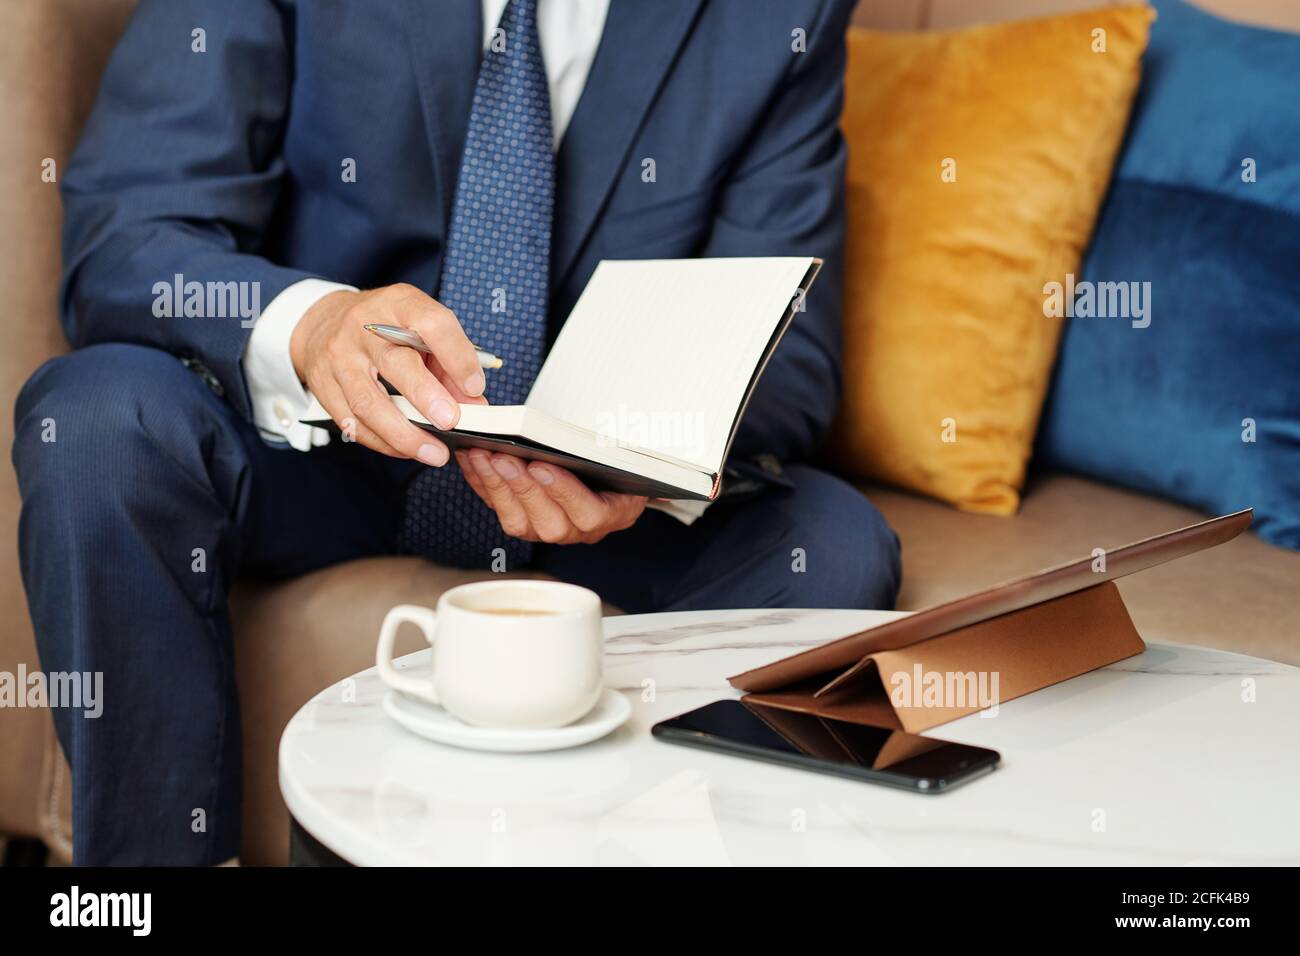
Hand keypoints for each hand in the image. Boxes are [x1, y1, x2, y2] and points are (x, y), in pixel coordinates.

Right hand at [290, 284, 486, 463]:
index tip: (475, 386)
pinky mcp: (322, 385)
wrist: (324, 321)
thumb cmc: (385, 326)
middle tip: (451, 422)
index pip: (431, 323)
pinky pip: (352, 422)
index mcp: (398, 305)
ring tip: (434, 452)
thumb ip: (449, 363)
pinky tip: (406, 450)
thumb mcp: (420, 328)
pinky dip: (382, 442)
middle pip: (394, 363)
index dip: (457, 355)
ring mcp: (339, 357)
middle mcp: (364, 328)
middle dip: (426, 397)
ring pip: (368, 402)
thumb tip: (475, 404)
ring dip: (404, 434)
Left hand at [457, 449, 647, 544]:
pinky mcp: (523, 523)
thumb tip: (564, 434)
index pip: (589, 515)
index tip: (541, 466)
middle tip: (503, 457)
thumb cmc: (614, 458)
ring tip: (481, 454)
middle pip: (549, 524)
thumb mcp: (619, 451)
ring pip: (518, 522)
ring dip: (496, 486)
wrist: (606, 471)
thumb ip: (600, 448)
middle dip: (522, 488)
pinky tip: (471, 458)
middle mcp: (580, 530)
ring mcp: (548, 530)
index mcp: (614, 514)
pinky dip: (482, 483)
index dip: (564, 493)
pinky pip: (499, 510)